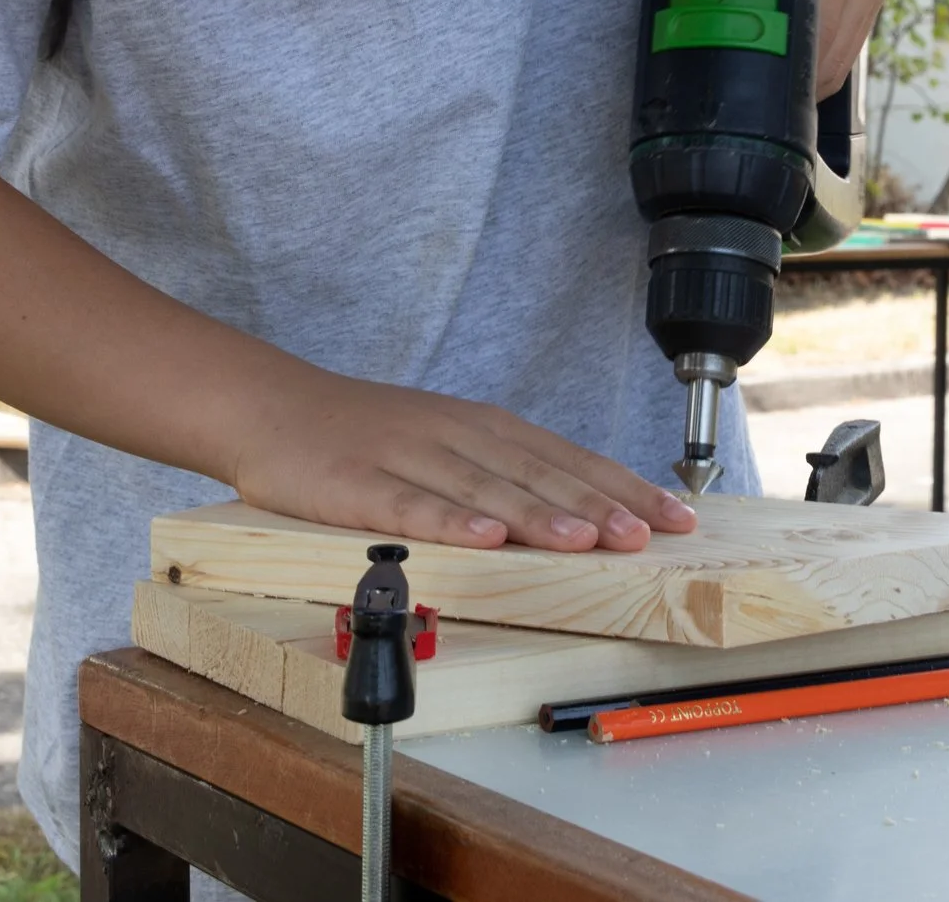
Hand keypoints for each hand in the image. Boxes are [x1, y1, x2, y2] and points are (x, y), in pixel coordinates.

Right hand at [227, 369, 697, 551]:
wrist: (273, 408)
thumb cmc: (368, 436)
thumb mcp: (448, 441)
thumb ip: (507, 473)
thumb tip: (586, 514)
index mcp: (483, 427)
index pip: (567, 457)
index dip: (622, 487)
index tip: (675, 518)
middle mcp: (455, 436)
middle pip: (536, 473)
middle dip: (596, 505)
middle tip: (646, 535)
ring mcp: (406, 457)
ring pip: (482, 488)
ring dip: (537, 514)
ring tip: (585, 539)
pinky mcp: (356, 485)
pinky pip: (407, 506)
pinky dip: (447, 521)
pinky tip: (482, 538)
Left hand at [707, 0, 902, 98]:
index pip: (808, 19)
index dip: (772, 61)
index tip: (731, 77)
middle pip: (826, 54)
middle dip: (782, 88)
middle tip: (734, 99)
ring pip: (842, 60)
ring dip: (803, 87)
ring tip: (757, 97)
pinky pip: (852, 46)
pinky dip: (820, 68)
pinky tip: (788, 74)